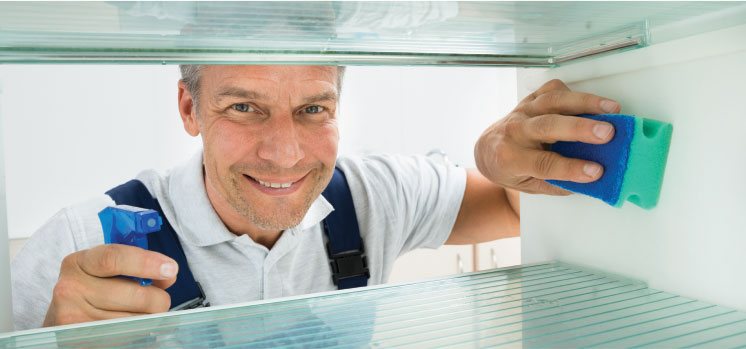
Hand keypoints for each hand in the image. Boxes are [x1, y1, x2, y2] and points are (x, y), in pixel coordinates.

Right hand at [43, 244, 177, 326]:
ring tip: (141, 313)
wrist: (61, 318)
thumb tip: (168, 275)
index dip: (147, 263)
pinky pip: (125, 336)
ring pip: (134, 319)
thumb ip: (135, 266)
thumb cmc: (91, 290)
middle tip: (161, 300)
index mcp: (79, 262)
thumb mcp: (104, 270)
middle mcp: (70, 288)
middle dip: (158, 299)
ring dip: (149, 318)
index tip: (170, 269)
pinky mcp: (79, 339)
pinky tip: (131, 324)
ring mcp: (73, 317)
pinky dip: (136, 331)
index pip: (114, 258)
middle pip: (135, 295)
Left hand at [475, 79, 620, 194]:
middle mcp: (515, 131)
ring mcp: (522, 111)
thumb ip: (556, 184)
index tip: (596, 171)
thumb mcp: (528, 185)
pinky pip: (552, 90)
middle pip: (547, 126)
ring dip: (585, 103)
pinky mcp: (530, 98)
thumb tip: (592, 181)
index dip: (571, 168)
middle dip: (579, 128)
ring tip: (611, 109)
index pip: (543, 163)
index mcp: (511, 158)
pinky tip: (593, 102)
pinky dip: (574, 93)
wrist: (487, 149)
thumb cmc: (510, 169)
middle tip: (607, 133)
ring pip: (552, 101)